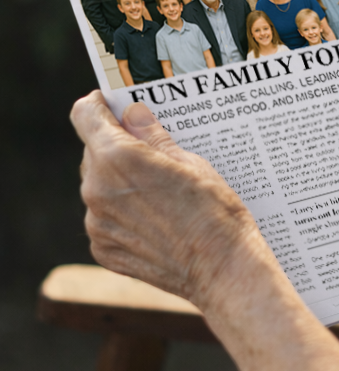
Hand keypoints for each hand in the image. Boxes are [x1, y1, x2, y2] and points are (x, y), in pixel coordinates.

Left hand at [71, 92, 265, 308]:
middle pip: (94, 152)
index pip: (85, 115)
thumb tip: (132, 114)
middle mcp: (96, 189)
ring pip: (99, 186)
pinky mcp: (103, 249)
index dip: (98, 104)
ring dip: (120, 180)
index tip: (111, 102)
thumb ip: (153, 137)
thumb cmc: (214, 210)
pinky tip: (158, 218)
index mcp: (118, 158)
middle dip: (117, 145)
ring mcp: (96, 223)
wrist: (221, 268)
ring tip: (161, 190)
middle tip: (153, 148)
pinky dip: (124, 212)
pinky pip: (105, 218)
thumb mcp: (191, 162)